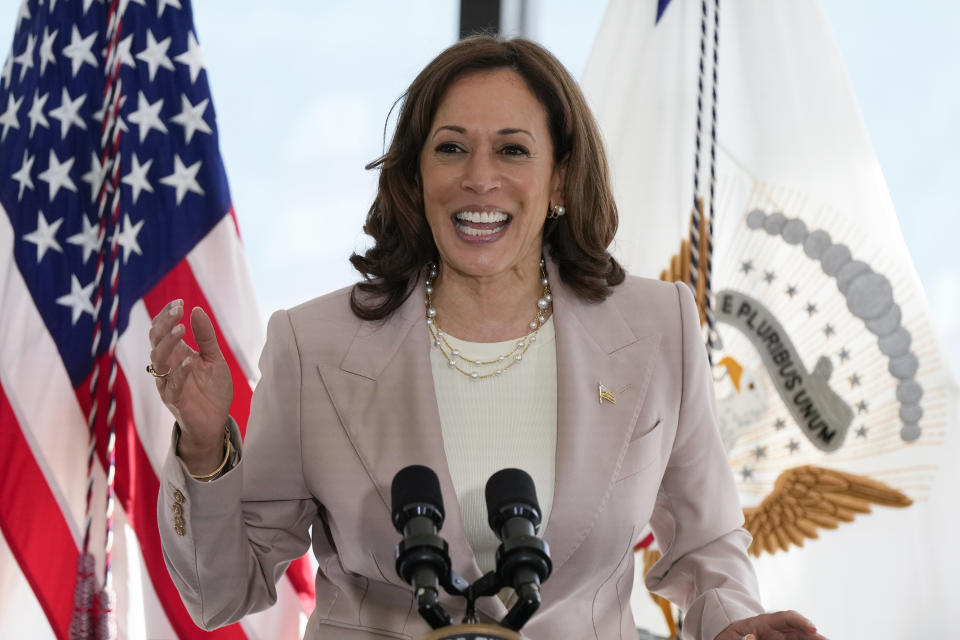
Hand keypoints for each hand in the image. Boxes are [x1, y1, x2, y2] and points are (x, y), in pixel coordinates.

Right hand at [149, 300, 232, 473]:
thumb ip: (205, 336)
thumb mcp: (214, 358)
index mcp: (175, 354)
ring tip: (181, 329)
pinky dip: (180, 373)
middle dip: (164, 323)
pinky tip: (190, 361)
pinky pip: (173, 385)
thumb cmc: (211, 389)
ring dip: (168, 343)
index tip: (179, 302)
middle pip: (155, 341)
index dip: (166, 315)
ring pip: (158, 361)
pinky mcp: (175, 400)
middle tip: (178, 310)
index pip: (161, 331)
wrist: (214, 422)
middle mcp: (167, 367)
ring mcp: (168, 383)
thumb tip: (196, 310)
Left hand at [715, 610, 827, 639]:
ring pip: (802, 639)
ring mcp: (782, 639)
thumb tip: (751, 638)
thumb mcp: (731, 637)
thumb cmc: (729, 638)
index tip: (813, 628)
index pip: (786, 617)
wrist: (728, 639)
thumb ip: (742, 638)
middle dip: (814, 636)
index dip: (800, 620)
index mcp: (764, 622)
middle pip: (800, 630)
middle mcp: (777, 630)